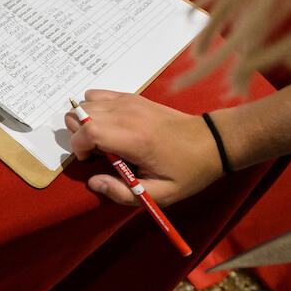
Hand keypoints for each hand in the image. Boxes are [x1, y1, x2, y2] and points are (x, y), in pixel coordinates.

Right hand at [65, 90, 223, 206]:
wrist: (211, 142)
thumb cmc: (187, 171)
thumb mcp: (159, 194)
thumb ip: (123, 193)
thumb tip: (93, 183)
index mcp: (135, 139)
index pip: (87, 132)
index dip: (79, 147)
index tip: (90, 161)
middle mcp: (128, 115)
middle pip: (79, 114)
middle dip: (79, 136)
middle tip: (99, 152)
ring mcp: (128, 102)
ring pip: (84, 104)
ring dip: (84, 123)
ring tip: (104, 139)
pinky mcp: (130, 97)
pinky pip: (96, 95)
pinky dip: (93, 109)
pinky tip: (109, 124)